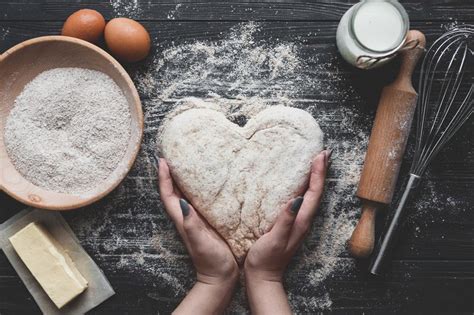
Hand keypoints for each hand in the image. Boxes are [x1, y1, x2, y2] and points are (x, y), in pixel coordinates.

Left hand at [158, 158, 238, 313]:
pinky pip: (202, 200)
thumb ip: (191, 224)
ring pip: (188, 194)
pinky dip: (202, 189)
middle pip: (175, 191)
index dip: (164, 178)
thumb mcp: (200, 242)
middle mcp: (188, 216)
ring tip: (191, 162)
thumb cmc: (211, 261)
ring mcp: (198, 219)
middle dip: (173, 173)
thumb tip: (183, 202)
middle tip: (176, 155)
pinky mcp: (209, 221)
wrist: (221, 276)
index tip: (162, 160)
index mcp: (183, 219)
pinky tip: (211, 182)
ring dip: (186, 179)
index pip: (168, 195)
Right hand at [244, 150, 329, 313]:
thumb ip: (286, 220)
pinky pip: (302, 200)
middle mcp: (303, 220)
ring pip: (311, 195)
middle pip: (316, 191)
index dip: (318, 173)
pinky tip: (298, 183)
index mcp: (301, 221)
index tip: (320, 156)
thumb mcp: (275, 239)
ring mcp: (298, 222)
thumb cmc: (266, 258)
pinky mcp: (290, 223)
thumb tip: (297, 199)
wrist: (263, 276)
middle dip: (321, 171)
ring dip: (314, 178)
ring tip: (315, 162)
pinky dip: (304, 187)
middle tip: (323, 153)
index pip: (314, 193)